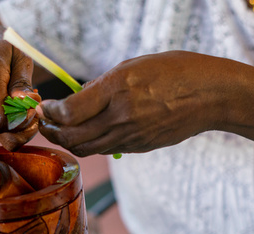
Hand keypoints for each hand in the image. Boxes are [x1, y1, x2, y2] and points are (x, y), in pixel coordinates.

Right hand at [0, 19, 39, 150]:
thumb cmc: (1, 48)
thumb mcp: (18, 54)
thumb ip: (22, 81)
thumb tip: (27, 103)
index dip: (22, 121)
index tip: (33, 108)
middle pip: (2, 132)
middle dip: (25, 127)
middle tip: (33, 108)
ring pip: (1, 134)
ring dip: (19, 124)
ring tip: (22, 102)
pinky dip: (10, 122)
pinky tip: (12, 104)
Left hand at [38, 51, 227, 155]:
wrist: (211, 96)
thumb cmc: (175, 71)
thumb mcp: (134, 65)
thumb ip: (103, 84)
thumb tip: (78, 98)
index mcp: (118, 88)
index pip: (70, 112)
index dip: (50, 113)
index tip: (44, 107)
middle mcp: (122, 116)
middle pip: (73, 137)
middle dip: (52, 132)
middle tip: (42, 124)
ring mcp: (133, 136)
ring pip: (88, 148)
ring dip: (69, 142)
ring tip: (59, 131)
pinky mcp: (140, 147)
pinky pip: (108, 149)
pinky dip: (91, 144)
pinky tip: (87, 134)